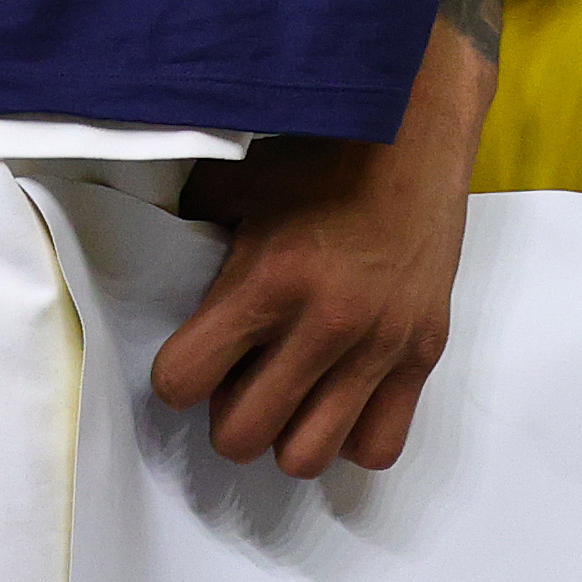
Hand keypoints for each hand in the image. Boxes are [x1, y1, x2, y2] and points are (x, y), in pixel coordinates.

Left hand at [154, 25, 488, 476]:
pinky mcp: (425, 350)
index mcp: (269, 280)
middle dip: (229, 412)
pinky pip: (379, 444)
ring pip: (306, 456)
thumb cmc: (322, 151)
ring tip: (294, 391)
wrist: (417, 124)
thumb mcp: (241, 181)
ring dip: (288, 432)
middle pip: (239, 436)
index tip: (197, 353)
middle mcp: (325, 323)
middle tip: (244, 375)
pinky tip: (344, 394)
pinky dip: (354, 433)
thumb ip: (195, 230)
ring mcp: (380, 343)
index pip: (181, 382)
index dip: (179, 373)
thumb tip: (155, 261)